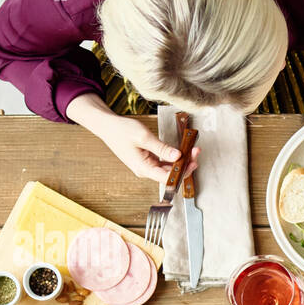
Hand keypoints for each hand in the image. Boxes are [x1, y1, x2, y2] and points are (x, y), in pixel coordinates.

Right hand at [72, 95, 198, 185]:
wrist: (107, 126)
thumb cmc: (121, 130)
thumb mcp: (143, 137)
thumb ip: (161, 148)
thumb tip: (178, 156)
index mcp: (143, 168)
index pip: (167, 177)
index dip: (182, 171)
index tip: (193, 161)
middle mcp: (146, 170)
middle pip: (170, 174)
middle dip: (185, 164)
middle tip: (196, 152)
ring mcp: (147, 166)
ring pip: (169, 168)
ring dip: (181, 160)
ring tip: (192, 150)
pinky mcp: (148, 160)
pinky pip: (164, 162)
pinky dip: (174, 157)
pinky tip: (182, 151)